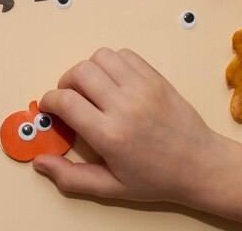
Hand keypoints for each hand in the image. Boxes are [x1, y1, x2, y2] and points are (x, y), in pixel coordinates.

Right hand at [33, 47, 219, 203]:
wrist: (201, 165)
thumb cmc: (157, 179)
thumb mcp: (111, 187)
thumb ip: (71, 177)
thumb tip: (40, 163)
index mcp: (110, 135)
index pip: (65, 101)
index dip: (49, 101)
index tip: (49, 108)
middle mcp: (125, 106)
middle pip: (80, 72)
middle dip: (65, 83)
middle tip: (69, 98)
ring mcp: (143, 88)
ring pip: (100, 56)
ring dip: (88, 69)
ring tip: (92, 88)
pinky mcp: (156, 78)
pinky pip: (125, 55)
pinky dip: (111, 63)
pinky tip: (113, 82)